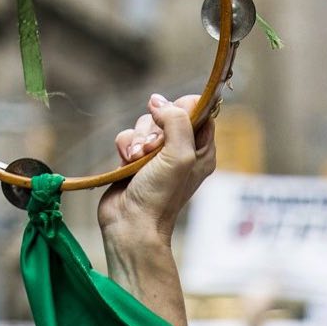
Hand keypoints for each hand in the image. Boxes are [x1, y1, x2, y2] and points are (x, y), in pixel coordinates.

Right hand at [98, 92, 215, 252]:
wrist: (131, 223)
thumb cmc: (160, 195)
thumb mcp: (180, 155)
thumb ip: (177, 121)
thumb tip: (158, 102)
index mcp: (201, 151)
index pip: (199, 112)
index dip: (182, 109)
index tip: (170, 118)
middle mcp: (181, 150)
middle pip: (167, 114)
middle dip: (154, 128)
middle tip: (151, 150)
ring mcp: (157, 155)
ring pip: (145, 123)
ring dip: (137, 139)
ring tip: (137, 160)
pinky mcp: (135, 158)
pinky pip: (129, 135)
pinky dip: (125, 145)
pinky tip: (126, 162)